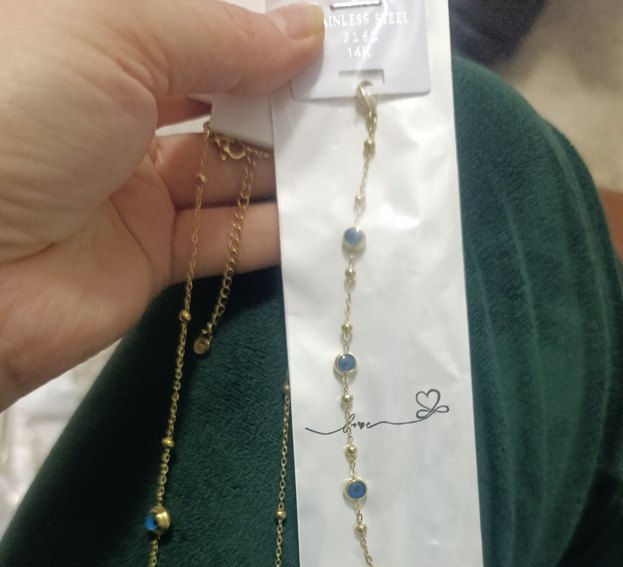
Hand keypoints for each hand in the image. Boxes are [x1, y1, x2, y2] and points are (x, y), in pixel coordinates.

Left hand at [0, 0, 323, 409]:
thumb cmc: (21, 115)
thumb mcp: (112, 35)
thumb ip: (218, 33)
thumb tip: (307, 28)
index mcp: (91, 35)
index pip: (192, 24)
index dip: (259, 27)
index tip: (329, 35)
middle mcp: (112, 108)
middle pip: (219, 95)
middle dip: (285, 95)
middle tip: (357, 100)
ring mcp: (131, 186)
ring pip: (229, 169)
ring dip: (290, 164)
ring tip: (357, 157)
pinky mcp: (148, 256)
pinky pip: (223, 238)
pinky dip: (274, 231)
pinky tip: (328, 219)